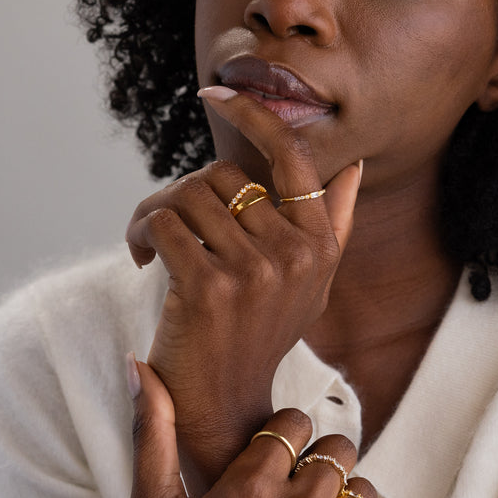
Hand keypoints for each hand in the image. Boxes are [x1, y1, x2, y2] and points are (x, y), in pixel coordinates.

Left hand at [125, 88, 361, 481]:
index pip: (292, 155)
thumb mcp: (311, 282)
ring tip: (152, 245)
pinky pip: (163, 223)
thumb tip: (355, 168)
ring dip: (157, 215)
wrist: (224, 403)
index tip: (215, 94)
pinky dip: (141, 233)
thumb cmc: (261, 334)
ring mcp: (255, 271)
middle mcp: (296, 254)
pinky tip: (144, 260)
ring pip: (188, 197)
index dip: (253, 115)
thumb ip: (336, 223)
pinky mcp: (209, 288)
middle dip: (184, 195)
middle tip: (166, 225)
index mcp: (321, 244)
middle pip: (223, 177)